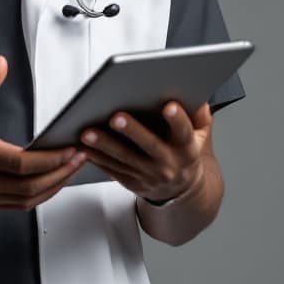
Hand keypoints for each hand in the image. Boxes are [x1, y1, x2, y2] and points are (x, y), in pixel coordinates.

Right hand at [0, 55, 87, 210]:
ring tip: (73, 167)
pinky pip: (19, 204)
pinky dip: (40, 195)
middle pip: (30, 185)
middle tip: (82, 157)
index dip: (50, 159)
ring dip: (55, 185)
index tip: (71, 149)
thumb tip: (1, 63)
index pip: (20, 163)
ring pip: (27, 199)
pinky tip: (54, 179)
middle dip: (61, 173)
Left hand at [78, 101, 211, 203]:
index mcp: (186, 148)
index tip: (169, 105)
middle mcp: (167, 163)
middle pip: (149, 145)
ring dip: (104, 145)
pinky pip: (111, 169)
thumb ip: (199, 114)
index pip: (184, 132)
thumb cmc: (185, 153)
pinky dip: (95, 157)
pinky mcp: (131, 182)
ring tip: (88, 132)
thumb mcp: (201, 135)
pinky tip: (83, 146)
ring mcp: (148, 175)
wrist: (181, 190)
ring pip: (124, 159)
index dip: (177, 119)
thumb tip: (196, 93)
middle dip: (131, 130)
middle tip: (116, 116)